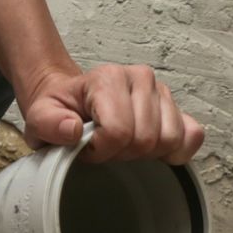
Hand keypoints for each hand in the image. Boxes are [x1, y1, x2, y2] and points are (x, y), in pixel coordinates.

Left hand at [19, 62, 205, 163]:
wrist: (70, 99)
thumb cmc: (60, 111)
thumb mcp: (39, 118)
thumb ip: (48, 124)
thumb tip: (73, 130)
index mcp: (108, 79)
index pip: (118, 131)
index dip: (101, 150)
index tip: (87, 146)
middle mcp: (140, 78)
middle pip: (146, 139)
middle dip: (123, 153)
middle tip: (104, 147)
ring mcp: (161, 92)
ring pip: (170, 140)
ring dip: (146, 154)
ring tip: (123, 145)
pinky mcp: (176, 107)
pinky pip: (193, 135)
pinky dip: (176, 150)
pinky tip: (153, 150)